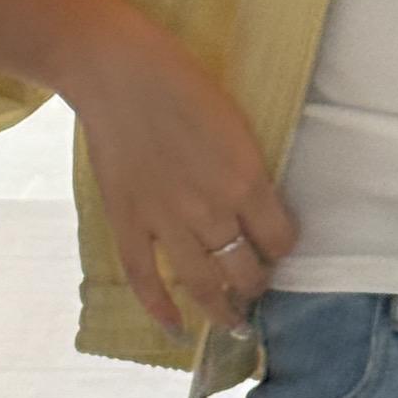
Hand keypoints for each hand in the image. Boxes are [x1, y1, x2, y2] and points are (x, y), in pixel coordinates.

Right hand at [65, 2, 297, 337]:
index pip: (280, 239)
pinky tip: (175, 327)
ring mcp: (166, 221)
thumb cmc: (181, 82)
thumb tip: (257, 202)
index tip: (277, 249)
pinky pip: (145, 278)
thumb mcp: (235, 122)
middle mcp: (211, 209)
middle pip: (245, 270)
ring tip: (232, 323)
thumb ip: (247, 168)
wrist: (116, 70)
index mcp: (246, 180)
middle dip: (255, 284)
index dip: (281, 249)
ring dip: (221, 310)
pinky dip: (160, 308)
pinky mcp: (127, 222)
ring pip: (203, 285)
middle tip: (255, 287)